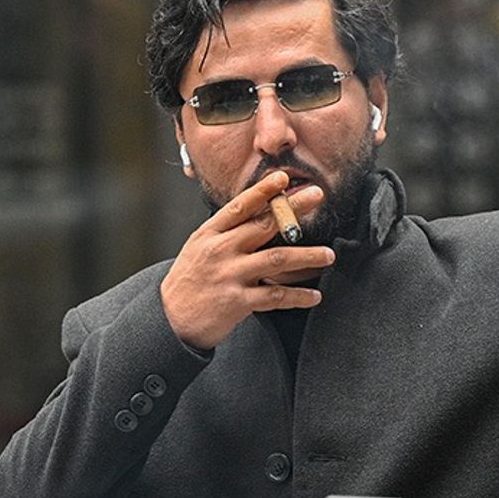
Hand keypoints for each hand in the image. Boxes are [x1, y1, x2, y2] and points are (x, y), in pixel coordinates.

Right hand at [160, 171, 335, 349]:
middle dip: (294, 210)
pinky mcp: (236, 302)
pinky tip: (315, 296)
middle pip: (263, 225)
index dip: (262, 191)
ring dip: (307, 256)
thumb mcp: (200, 246)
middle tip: (317, 196)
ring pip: (276, 259)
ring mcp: (229, 276)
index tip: (283, 178)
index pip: (239, 207)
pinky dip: (298, 296)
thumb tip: (261, 209)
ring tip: (329, 255)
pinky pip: (275, 296)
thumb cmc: (191, 279)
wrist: (169, 319)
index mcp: (210, 234)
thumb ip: (228, 230)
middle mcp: (220, 251)